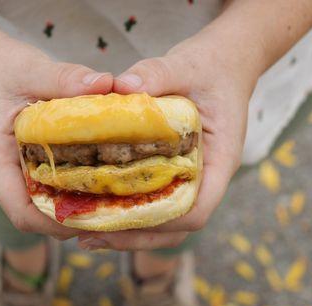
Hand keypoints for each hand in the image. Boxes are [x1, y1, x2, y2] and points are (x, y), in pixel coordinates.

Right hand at [0, 34, 112, 239]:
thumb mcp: (31, 69)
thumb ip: (65, 78)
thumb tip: (107, 84)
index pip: (20, 211)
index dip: (56, 223)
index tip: (93, 216)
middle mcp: (2, 175)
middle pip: (36, 217)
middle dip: (73, 220)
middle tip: (115, 212)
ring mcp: (14, 174)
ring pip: (44, 207)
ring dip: (76, 209)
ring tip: (115, 201)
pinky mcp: (27, 168)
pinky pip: (49, 190)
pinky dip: (73, 192)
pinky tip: (103, 182)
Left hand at [78, 36, 258, 249]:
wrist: (227, 61)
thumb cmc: (212, 66)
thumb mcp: (186, 64)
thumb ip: (157, 73)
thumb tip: (120, 86)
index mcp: (219, 159)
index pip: (197, 209)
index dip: (161, 223)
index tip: (121, 220)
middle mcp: (207, 177)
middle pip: (176, 227)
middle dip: (134, 237)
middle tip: (90, 236)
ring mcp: (192, 178)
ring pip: (164, 222)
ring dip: (127, 232)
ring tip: (85, 232)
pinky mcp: (176, 173)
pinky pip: (154, 202)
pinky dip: (128, 212)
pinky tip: (96, 209)